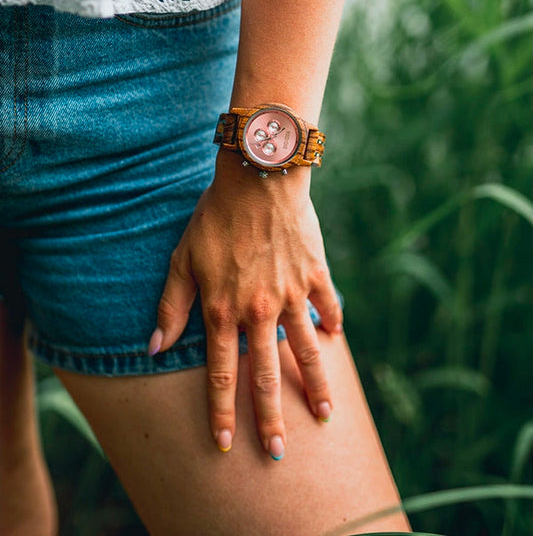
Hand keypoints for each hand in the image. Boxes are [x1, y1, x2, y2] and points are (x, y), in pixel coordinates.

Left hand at [148, 152, 342, 458]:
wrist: (259, 178)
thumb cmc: (215, 216)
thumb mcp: (183, 258)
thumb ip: (171, 305)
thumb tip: (154, 347)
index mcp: (223, 310)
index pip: (221, 373)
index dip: (221, 412)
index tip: (226, 445)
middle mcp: (259, 310)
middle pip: (266, 374)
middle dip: (270, 418)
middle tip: (279, 453)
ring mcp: (291, 294)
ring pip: (305, 350)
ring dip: (314, 386)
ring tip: (325, 414)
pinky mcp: (315, 274)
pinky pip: (327, 306)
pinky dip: (332, 324)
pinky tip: (335, 340)